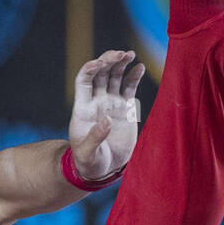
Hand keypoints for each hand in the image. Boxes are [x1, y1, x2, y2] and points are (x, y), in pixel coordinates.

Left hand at [68, 49, 146, 181]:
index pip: (83, 80)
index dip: (90, 69)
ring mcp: (111, 103)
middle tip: (120, 54)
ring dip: (121, 62)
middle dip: (109, 60)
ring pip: (115, 76)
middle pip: (101, 73)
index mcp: (83, 109)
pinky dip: (134, 76)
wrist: (104, 170)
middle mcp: (97, 101)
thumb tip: (107, 120)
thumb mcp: (88, 154)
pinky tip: (140, 67)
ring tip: (130, 54)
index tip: (100, 63)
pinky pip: (129, 87)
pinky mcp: (125, 108)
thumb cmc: (90, 163)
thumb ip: (95, 137)